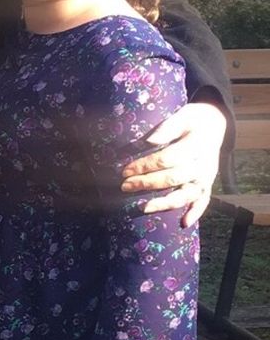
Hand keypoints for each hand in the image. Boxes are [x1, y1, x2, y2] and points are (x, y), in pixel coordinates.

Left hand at [120, 102, 227, 226]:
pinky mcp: (208, 185)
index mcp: (195, 146)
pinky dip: (195, 213)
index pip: (166, 159)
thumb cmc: (192, 120)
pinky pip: (203, 202)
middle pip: (173, 178)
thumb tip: (149, 141)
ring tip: (143, 208)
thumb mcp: (182, 116)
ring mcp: (207, 178)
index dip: (145, 165)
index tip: (125, 170)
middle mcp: (203, 165)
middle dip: (147, 183)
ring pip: (186, 195)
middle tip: (125, 186)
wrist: (215, 123)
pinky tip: (183, 223)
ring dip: (164, 202)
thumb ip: (167, 128)